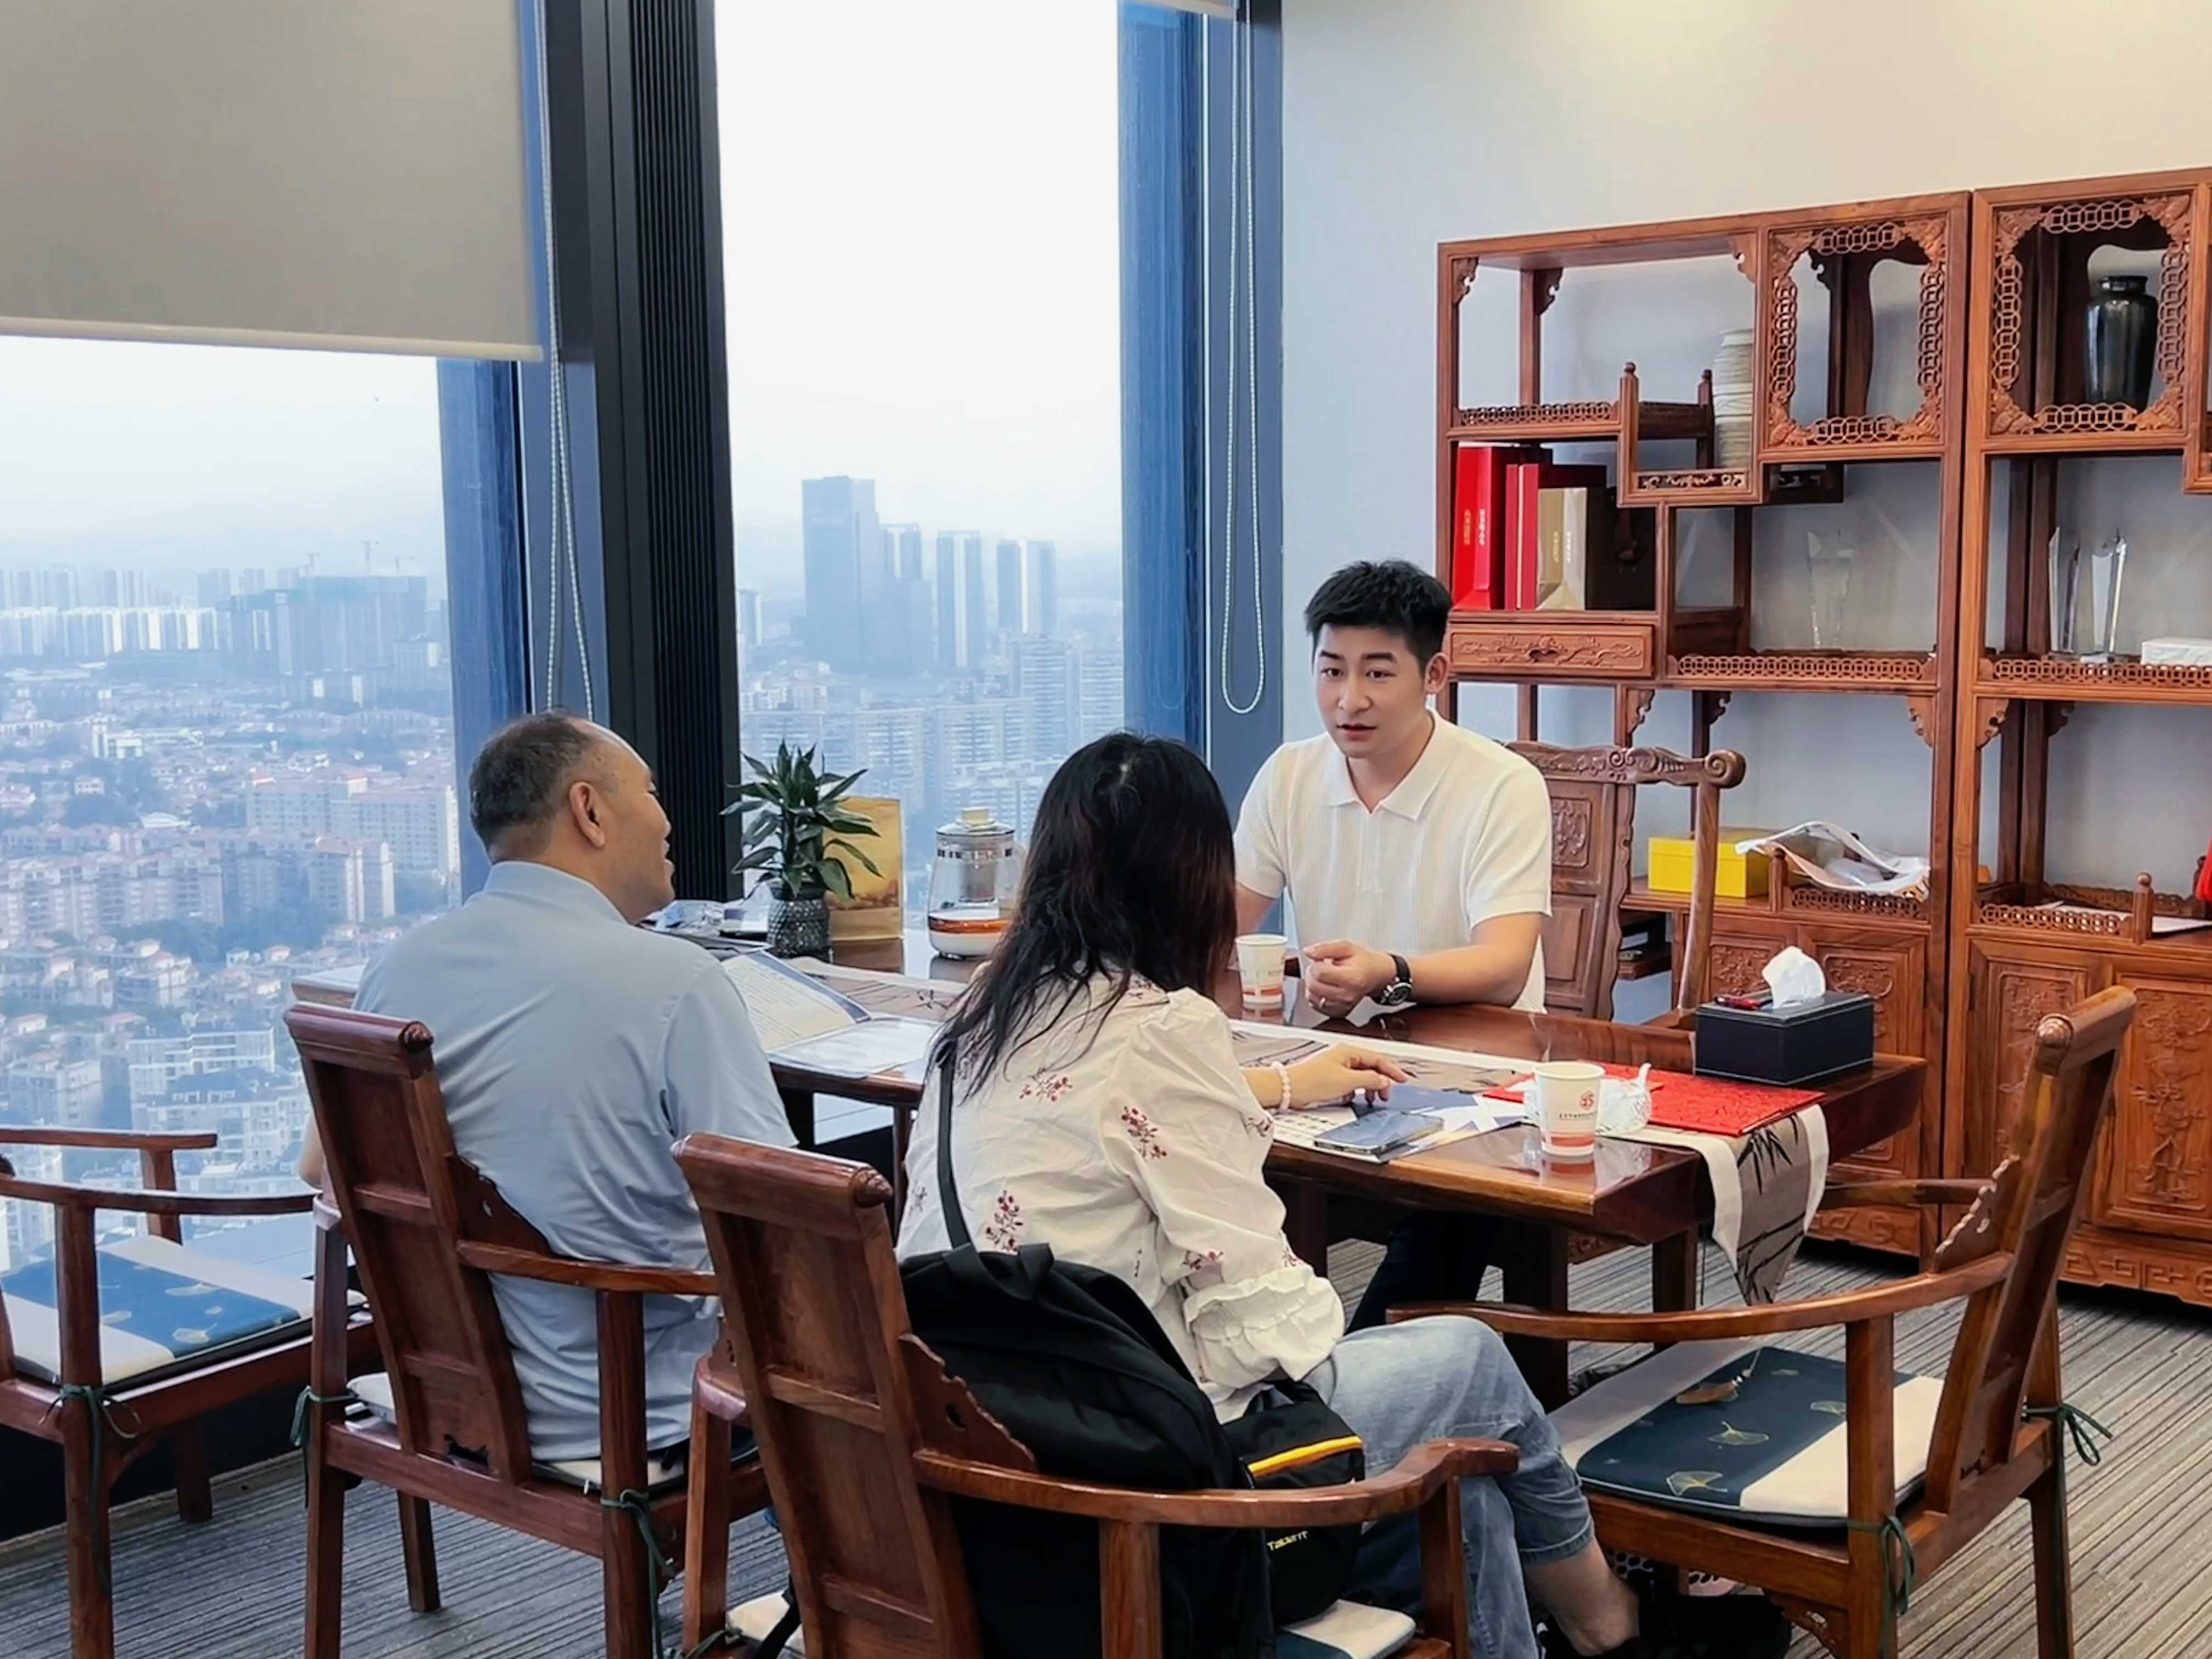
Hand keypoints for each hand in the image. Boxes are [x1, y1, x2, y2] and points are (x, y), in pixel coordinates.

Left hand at [1282, 1045, 1410, 1109]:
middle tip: (1386, 1095)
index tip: (1403, 1079)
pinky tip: (1355, 1098)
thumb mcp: (1346, 1081)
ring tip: (1372, 1099)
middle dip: (1381, 1080)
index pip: (1378, 1058)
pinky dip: (1357, 1090)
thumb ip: (1369, 1080)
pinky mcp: (1330, 1077)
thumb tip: (1383, 1081)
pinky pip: (1350, 1082)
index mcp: (1348, 1051)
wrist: (1288, 1088)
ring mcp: (1336, 1066)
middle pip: (1370, 1067)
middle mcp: (1343, 1056)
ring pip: (1361, 1075)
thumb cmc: (1311, 1081)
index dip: (1392, 1070)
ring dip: (1369, 1087)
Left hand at [1301, 940, 1393, 1015]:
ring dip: (1312, 985)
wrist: (1376, 975)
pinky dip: (1315, 996)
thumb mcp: (1346, 947)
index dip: (1315, 964)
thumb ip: (1325, 948)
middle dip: (1312, 974)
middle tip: (1321, 967)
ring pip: (1312, 997)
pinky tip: (1324, 987)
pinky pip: (1316, 1006)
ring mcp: (1343, 1006)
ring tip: (1324, 977)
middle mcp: (1347, 995)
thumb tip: (1308, 951)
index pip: (1319, 973)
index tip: (1321, 960)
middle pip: (1314, 986)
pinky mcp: (1338, 1012)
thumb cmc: (1363, 961)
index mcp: (1352, 978)